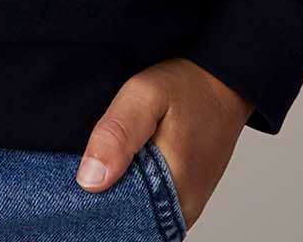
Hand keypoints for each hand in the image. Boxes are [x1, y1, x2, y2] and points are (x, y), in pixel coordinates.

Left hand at [76, 57, 253, 232]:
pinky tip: (121, 162)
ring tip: (105, 158)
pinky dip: (131, 186)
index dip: (90, 201)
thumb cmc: (189, 86)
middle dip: (102, 196)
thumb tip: (88, 180)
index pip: (117, 220)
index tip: (75, 176)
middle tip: (87, 160)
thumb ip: (118, 133)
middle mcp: (181, 211)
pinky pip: (149, 202)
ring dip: (117, 190)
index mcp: (174, 194)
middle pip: (126, 218)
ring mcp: (183, 206)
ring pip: (137, 211)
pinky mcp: (183, 196)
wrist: (227, 81)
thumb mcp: (146, 95)